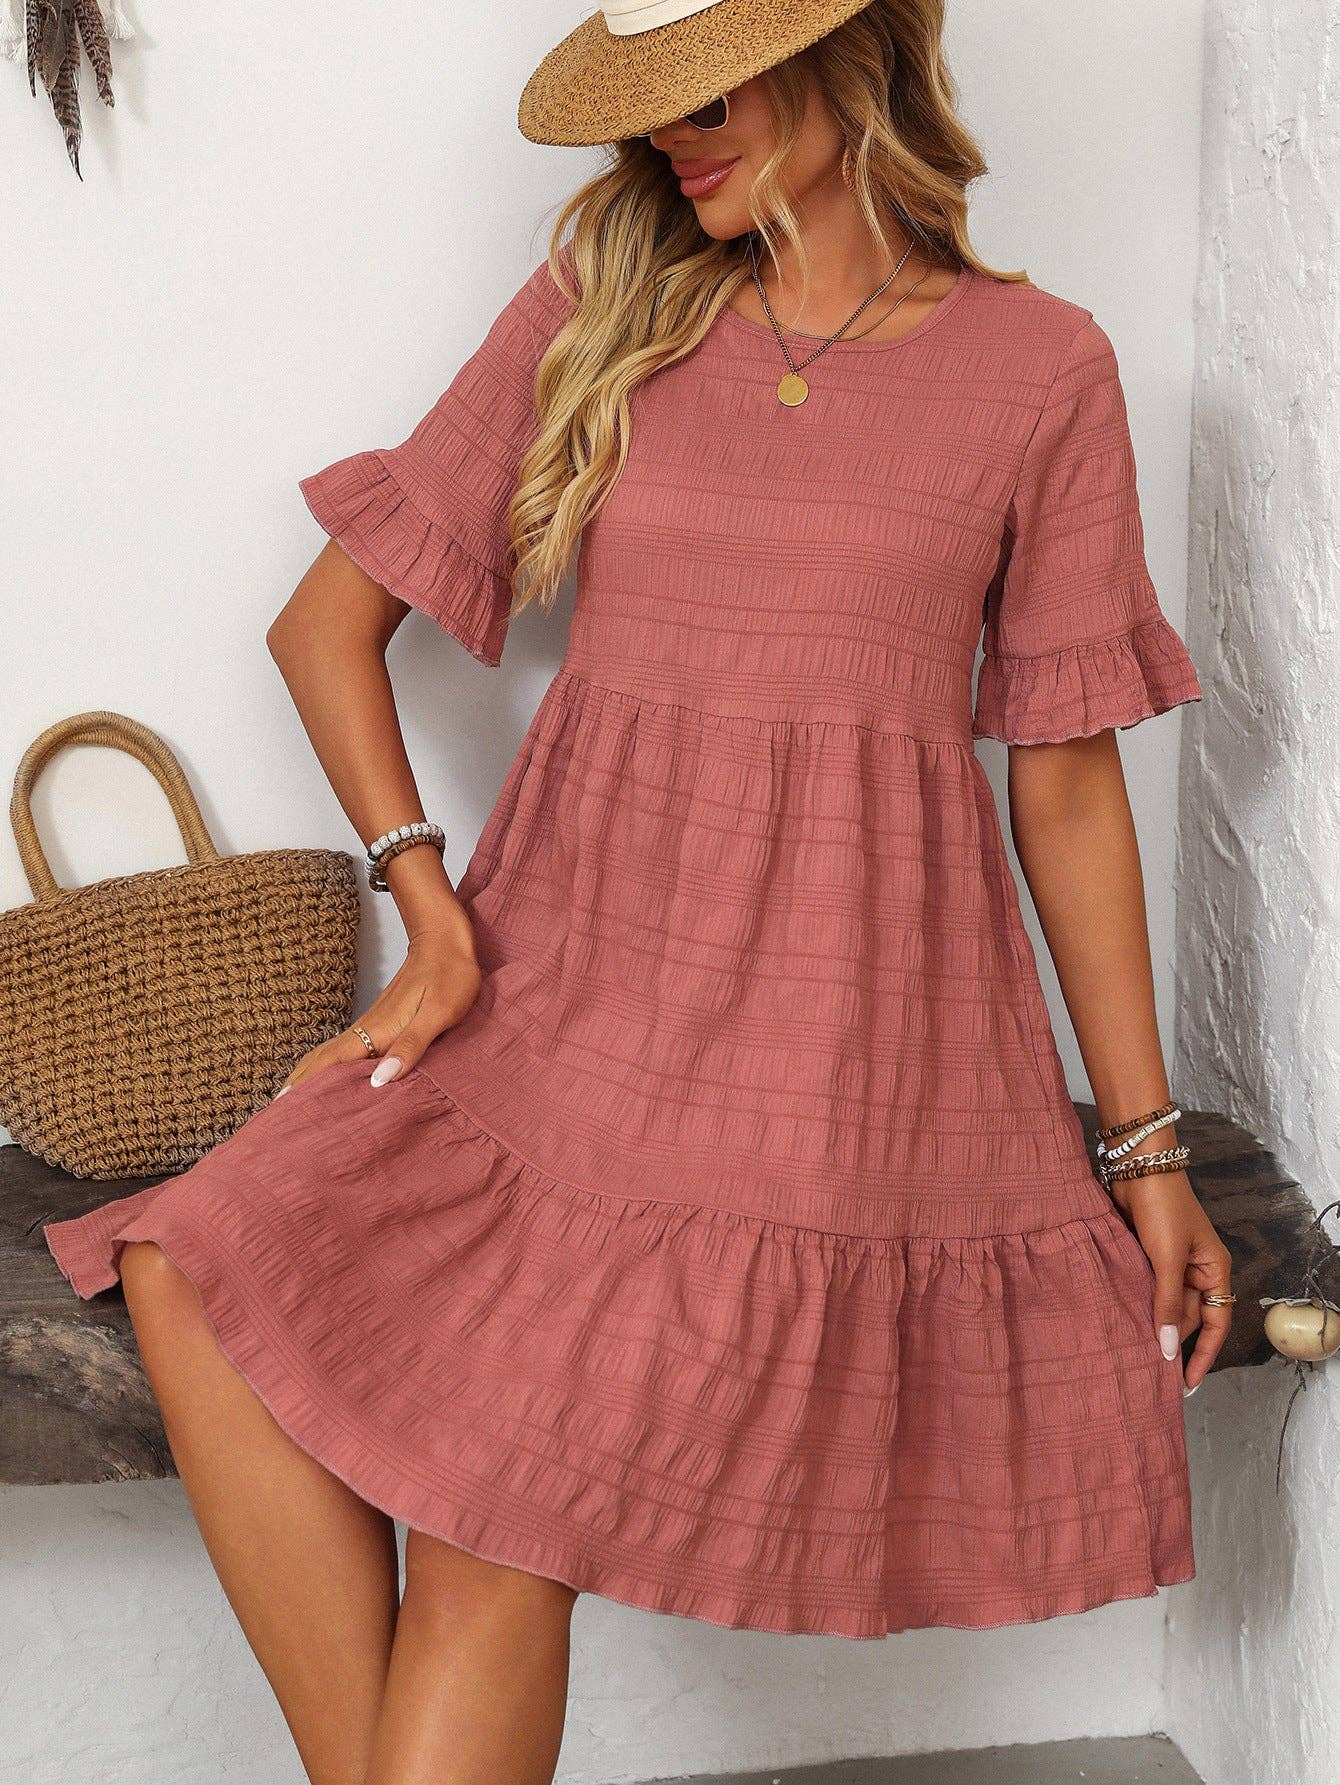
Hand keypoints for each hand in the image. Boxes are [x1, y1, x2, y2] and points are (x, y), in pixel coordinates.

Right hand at [274, 925, 483, 1093]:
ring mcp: (370, 1025)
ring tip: (290, 1103)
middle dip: (296, 1086)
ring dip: (308, 1077)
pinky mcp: (379, 1023)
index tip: (282, 1110)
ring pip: (329, 1056)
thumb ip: (411, 1046)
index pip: (332, 1064)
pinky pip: (344, 1051)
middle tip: (275, 1115)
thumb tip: (379, 1081)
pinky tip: (329, 1081)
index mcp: (378, 1031)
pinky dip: (327, 1068)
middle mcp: (367, 1029)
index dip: (306, 1087)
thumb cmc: (450, 976)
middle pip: (321, 1060)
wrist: (445, 940)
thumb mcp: (439, 1014)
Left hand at [1110, 1169, 1232, 1392]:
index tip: (1187, 1383)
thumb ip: (1167, 1304)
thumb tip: (1166, 1349)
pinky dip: (1138, 1304)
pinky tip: (1123, 1321)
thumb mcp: (1168, 1260)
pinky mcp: (1148, 1254)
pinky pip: (1147, 1288)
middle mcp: (1196, 1270)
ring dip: (1152, 1322)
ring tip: (1133, 1353)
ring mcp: (1171, 1262)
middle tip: (1149, 1372)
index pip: (1215, 1324)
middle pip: (1186, 1317)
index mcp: (1213, 1271)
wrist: (1138, 1169)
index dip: (1202, 1355)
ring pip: (1164, 1303)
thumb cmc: (1163, 1209)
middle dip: (1170, 1340)